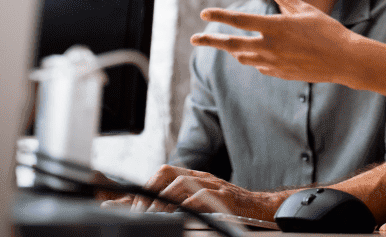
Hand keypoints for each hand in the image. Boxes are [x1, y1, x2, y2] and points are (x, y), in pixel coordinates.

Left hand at [103, 165, 281, 220]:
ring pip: (181, 183)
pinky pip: (201, 196)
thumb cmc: (228, 206)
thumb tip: (148, 209)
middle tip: (140, 210)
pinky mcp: (224, 196)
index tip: (125, 202)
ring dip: (163, 199)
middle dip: (149, 190)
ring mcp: (212, 185)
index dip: (142, 186)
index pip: (161, 173)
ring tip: (153, 214)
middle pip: (167, 171)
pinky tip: (179, 214)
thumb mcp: (200, 201)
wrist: (260, 207)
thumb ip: (178, 201)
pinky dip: (186, 205)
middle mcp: (200, 177)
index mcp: (192, 177)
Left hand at [190, 0, 356, 83]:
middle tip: (194, 39)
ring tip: (227, 45)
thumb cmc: (328, 30)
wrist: (344, 60)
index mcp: (275, 26)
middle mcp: (270, 46)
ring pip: (244, 57)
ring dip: (233, 50)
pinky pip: (260, 66)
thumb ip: (286, 1)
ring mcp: (273, 63)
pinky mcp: (280, 74)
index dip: (220, 16)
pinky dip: (255, 60)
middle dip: (211, 40)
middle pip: (232, 44)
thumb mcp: (306, 11)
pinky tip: (257, 56)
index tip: (204, 13)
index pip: (239, 20)